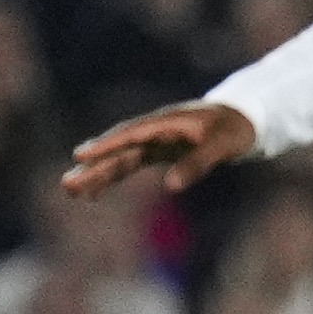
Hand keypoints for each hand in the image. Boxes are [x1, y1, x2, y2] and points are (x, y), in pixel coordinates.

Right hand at [62, 100, 253, 198]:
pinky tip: (94, 194)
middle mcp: (153, 131)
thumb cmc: (234, 130)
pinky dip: (111, 177)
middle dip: (93, 166)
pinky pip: (128, 165)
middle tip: (67, 183)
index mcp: (165, 123)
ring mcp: (153, 141)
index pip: (130, 135)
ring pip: (119, 159)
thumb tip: (170, 186)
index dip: (106, 146)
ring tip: (70, 190)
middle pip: (117, 149)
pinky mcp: (156, 152)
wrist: (244, 119)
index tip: (81, 156)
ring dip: (96, 174)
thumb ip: (197, 163)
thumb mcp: (221, 146)